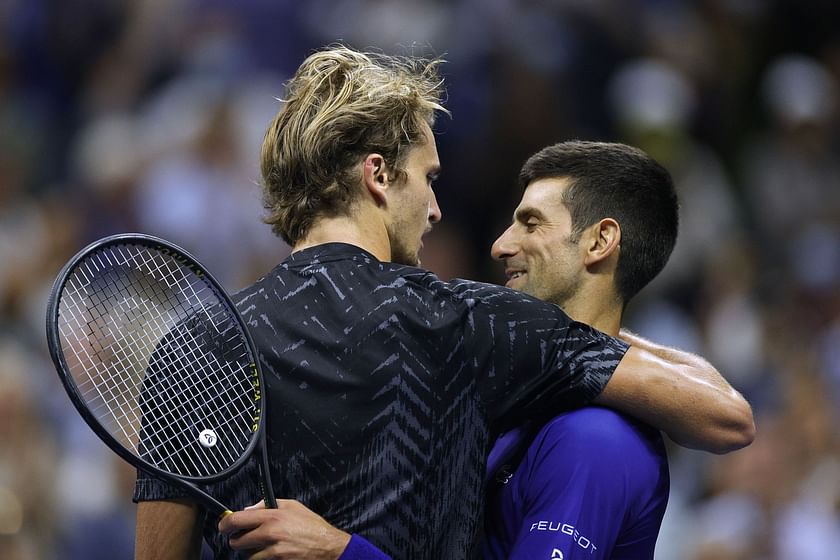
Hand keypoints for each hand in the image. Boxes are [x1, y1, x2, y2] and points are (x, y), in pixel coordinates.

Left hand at [218, 499, 351, 559]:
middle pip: (237, 542)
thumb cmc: (312, 526)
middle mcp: (270, 534)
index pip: (237, 520)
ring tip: (262, 547)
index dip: (225, 523)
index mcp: (272, 517)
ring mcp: (272, 552)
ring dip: (251, 553)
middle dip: (237, 540)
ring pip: (247, 556)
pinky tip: (271, 554)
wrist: (328, 546)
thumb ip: (268, 505)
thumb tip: (249, 509)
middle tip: (243, 538)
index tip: (224, 525)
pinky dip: (262, 559)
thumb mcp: (293, 506)